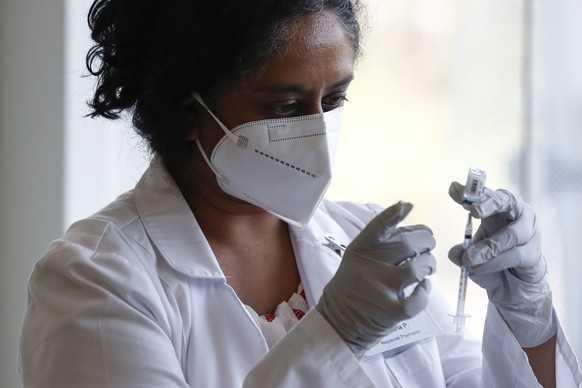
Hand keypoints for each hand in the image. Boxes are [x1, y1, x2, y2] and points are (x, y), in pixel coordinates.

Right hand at [316, 201, 435, 358]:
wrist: (339, 322)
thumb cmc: (353, 285)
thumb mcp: (358, 258)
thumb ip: (381, 240)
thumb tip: (407, 211)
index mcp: (360, 250)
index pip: (378, 226)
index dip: (395, 214)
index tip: (408, 206)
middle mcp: (369, 266)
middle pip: (409, 244)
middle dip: (426, 241)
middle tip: (427, 246)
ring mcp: (380, 289)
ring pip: (418, 268)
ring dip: (428, 265)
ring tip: (426, 267)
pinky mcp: (391, 311)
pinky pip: (420, 297)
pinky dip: (425, 291)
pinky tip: (422, 288)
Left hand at [448, 182, 555, 346]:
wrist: (513, 283)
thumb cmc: (492, 258)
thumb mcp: (472, 253)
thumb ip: (462, 251)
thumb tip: (454, 254)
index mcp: (498, 208)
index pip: (486, 194)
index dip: (472, 191)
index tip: (454, 189)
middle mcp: (516, 214)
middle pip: (507, 201)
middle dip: (490, 204)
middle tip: (474, 211)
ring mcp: (529, 232)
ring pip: (512, 234)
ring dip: (488, 247)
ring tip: (469, 259)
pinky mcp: (534, 252)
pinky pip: (515, 255)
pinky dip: (495, 262)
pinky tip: (479, 268)